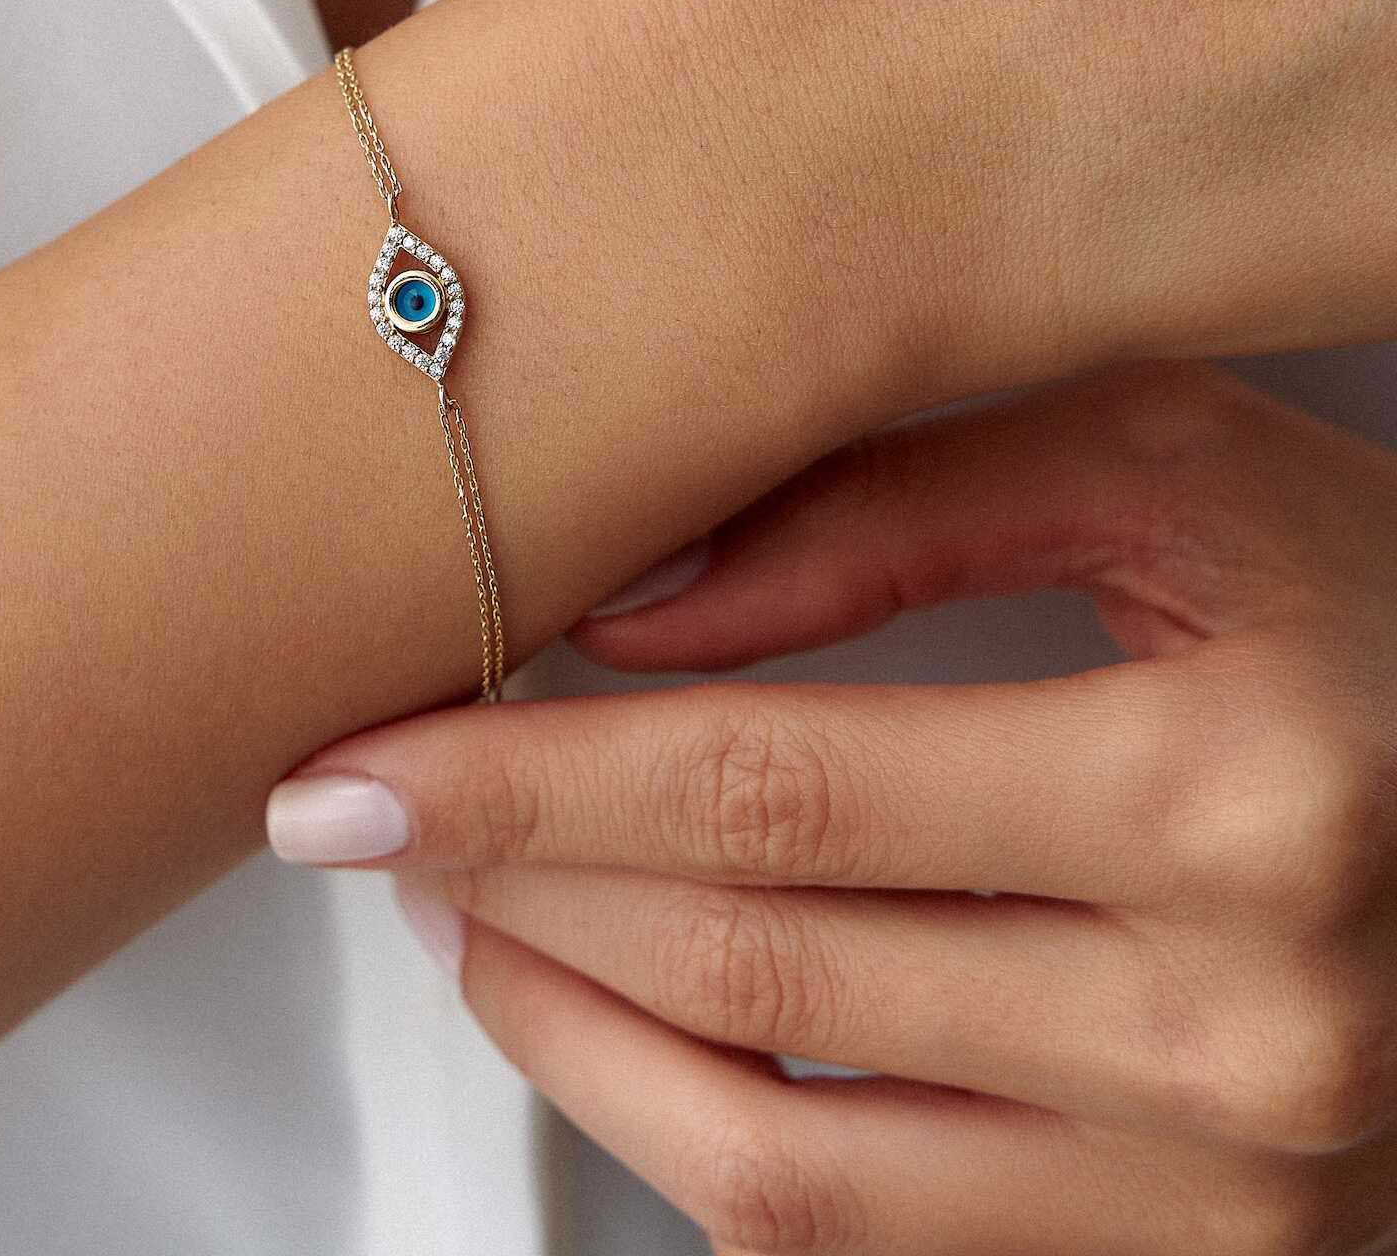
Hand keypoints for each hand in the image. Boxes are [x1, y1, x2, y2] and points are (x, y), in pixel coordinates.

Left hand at [265, 360, 1396, 1252]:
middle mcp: (1244, 1029)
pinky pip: (869, 1252)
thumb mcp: (1162, 468)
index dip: (520, 785)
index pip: (773, 796)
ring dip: (568, 1033)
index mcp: (1233, 791)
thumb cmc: (1362, 609)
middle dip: (508, 892)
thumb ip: (892, 509)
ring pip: (781, 1163)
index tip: (350, 769)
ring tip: (458, 917)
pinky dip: (694, 1141)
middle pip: (753, 977)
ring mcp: (1227, 1193)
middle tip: (371, 812)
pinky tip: (610, 1024)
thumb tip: (630, 609)